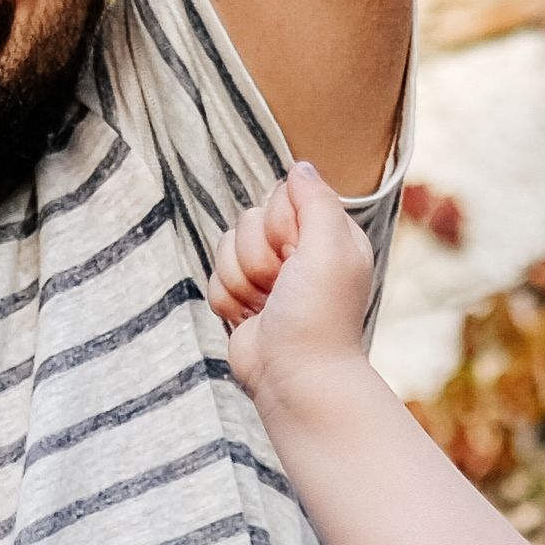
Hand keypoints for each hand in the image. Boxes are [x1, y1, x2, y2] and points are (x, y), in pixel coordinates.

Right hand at [210, 167, 379, 396]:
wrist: (294, 377)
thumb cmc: (319, 316)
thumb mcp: (330, 248)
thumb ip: (315, 201)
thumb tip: (299, 166)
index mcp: (326, 234)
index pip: (282, 195)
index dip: (279, 222)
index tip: (296, 253)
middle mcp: (297, 252)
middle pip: (248, 219)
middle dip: (257, 257)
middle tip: (281, 286)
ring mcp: (267, 276)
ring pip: (226, 247)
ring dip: (241, 281)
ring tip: (266, 306)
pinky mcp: (242, 299)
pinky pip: (213, 278)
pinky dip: (228, 301)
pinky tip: (250, 319)